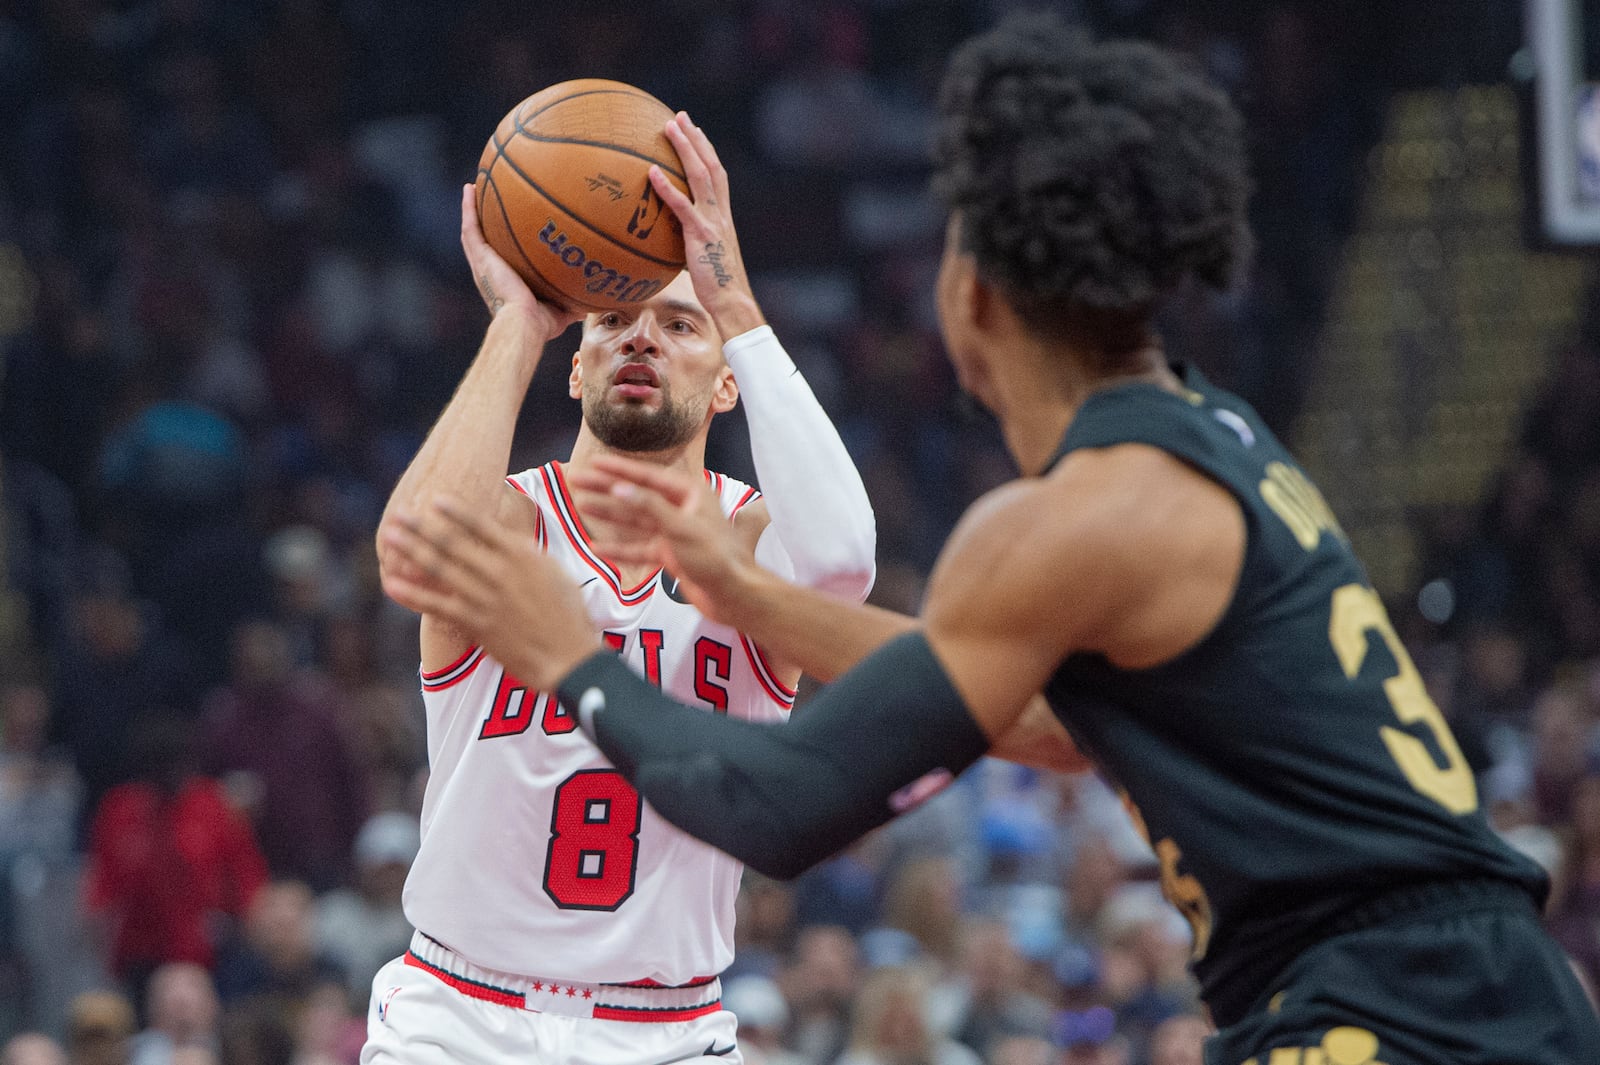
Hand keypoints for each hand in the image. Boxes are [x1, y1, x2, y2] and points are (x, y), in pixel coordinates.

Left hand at [378, 496, 599, 689]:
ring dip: (411, 551)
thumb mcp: (555, 572)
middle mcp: (500, 571)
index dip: (455, 511)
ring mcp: (485, 597)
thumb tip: (506, 537)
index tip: (433, 499)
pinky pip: (436, 606)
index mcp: (522, 554)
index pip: (482, 525)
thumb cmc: (568, 614)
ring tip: (389, 538)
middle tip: (398, 514)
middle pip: (452, 543)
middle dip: (422, 527)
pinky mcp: (475, 623)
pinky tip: (391, 585)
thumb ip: (526, 554)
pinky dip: (412, 595)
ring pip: (440, 569)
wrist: (568, 656)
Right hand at [460, 184, 581, 337]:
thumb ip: (571, 305)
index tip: (505, 231)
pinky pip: (471, 228)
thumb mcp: (560, 312)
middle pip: (483, 242)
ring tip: (473, 188)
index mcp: (504, 283)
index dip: (500, 246)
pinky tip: (470, 189)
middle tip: (485, 201)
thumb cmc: (541, 325)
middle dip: (483, 223)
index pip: (500, 260)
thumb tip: (587, 306)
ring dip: (471, 210)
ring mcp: (482, 265)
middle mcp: (489, 273)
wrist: (525, 324)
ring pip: (472, 232)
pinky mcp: (481, 258)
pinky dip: (468, 208)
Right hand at [566, 455, 760, 627]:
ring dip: (609, 515)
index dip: (619, 469)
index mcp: (690, 493)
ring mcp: (674, 532)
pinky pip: (640, 548)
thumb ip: (649, 506)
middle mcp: (681, 509)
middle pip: (637, 495)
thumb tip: (619, 487)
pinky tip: (598, 548)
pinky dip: (620, 549)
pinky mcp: (670, 554)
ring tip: (581, 506)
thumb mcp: (680, 527)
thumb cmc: (715, 556)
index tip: (594, 462)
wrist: (732, 594)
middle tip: (576, 480)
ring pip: (635, 521)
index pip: (648, 476)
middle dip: (606, 489)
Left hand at [650, 114, 765, 338]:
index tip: (695, 131)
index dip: (706, 151)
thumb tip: (668, 244)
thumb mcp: (704, 260)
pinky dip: (667, 187)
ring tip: (669, 127)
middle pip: (710, 166)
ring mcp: (712, 222)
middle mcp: (721, 213)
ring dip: (685, 149)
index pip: (717, 175)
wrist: (732, 302)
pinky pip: (682, 207)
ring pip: (700, 176)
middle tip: (679, 116)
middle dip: (695, 139)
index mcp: (723, 217)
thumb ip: (691, 245)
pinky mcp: (701, 236)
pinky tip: (651, 172)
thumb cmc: (718, 288)